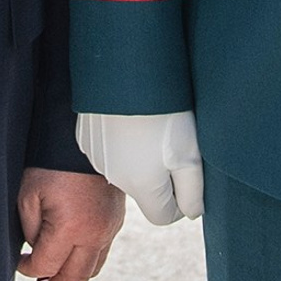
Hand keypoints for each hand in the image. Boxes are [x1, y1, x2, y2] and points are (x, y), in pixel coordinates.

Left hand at [17, 167, 125, 280]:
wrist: (83, 134)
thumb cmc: (51, 161)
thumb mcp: (29, 193)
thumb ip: (31, 230)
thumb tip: (36, 253)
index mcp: (71, 228)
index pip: (46, 265)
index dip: (28, 269)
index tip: (19, 264)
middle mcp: (95, 233)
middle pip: (74, 278)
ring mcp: (110, 228)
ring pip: (92, 269)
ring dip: (72, 280)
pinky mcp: (117, 220)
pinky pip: (102, 252)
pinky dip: (86, 263)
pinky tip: (71, 260)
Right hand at [75, 109, 203, 225]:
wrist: (123, 64)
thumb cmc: (162, 107)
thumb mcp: (190, 152)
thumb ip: (193, 193)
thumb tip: (191, 213)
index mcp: (141, 186)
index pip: (163, 216)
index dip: (181, 200)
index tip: (188, 171)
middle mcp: (114, 177)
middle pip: (145, 192)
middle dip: (160, 175)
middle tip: (171, 140)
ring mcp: (96, 156)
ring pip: (126, 170)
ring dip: (140, 157)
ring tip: (150, 124)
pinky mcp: (86, 136)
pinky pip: (109, 151)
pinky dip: (122, 140)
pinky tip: (130, 117)